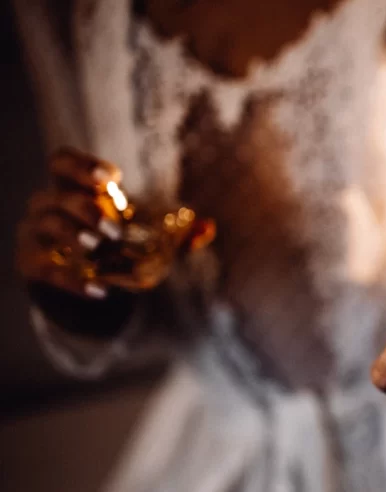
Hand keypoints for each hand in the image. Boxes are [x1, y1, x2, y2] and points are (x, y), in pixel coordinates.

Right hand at [16, 147, 213, 299]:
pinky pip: (47, 270)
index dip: (83, 166)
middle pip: (57, 195)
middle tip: (114, 230)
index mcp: (72, 187)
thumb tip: (208, 229)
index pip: (62, 162)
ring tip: (97, 248)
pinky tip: (100, 290)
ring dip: (74, 234)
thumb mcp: (142, 234)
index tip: (113, 178)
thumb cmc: (113, 242)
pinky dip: (73, 280)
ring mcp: (36, 233)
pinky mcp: (32, 264)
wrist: (80, 275)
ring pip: (47, 225)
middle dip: (86, 208)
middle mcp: (48, 204)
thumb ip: (176, 233)